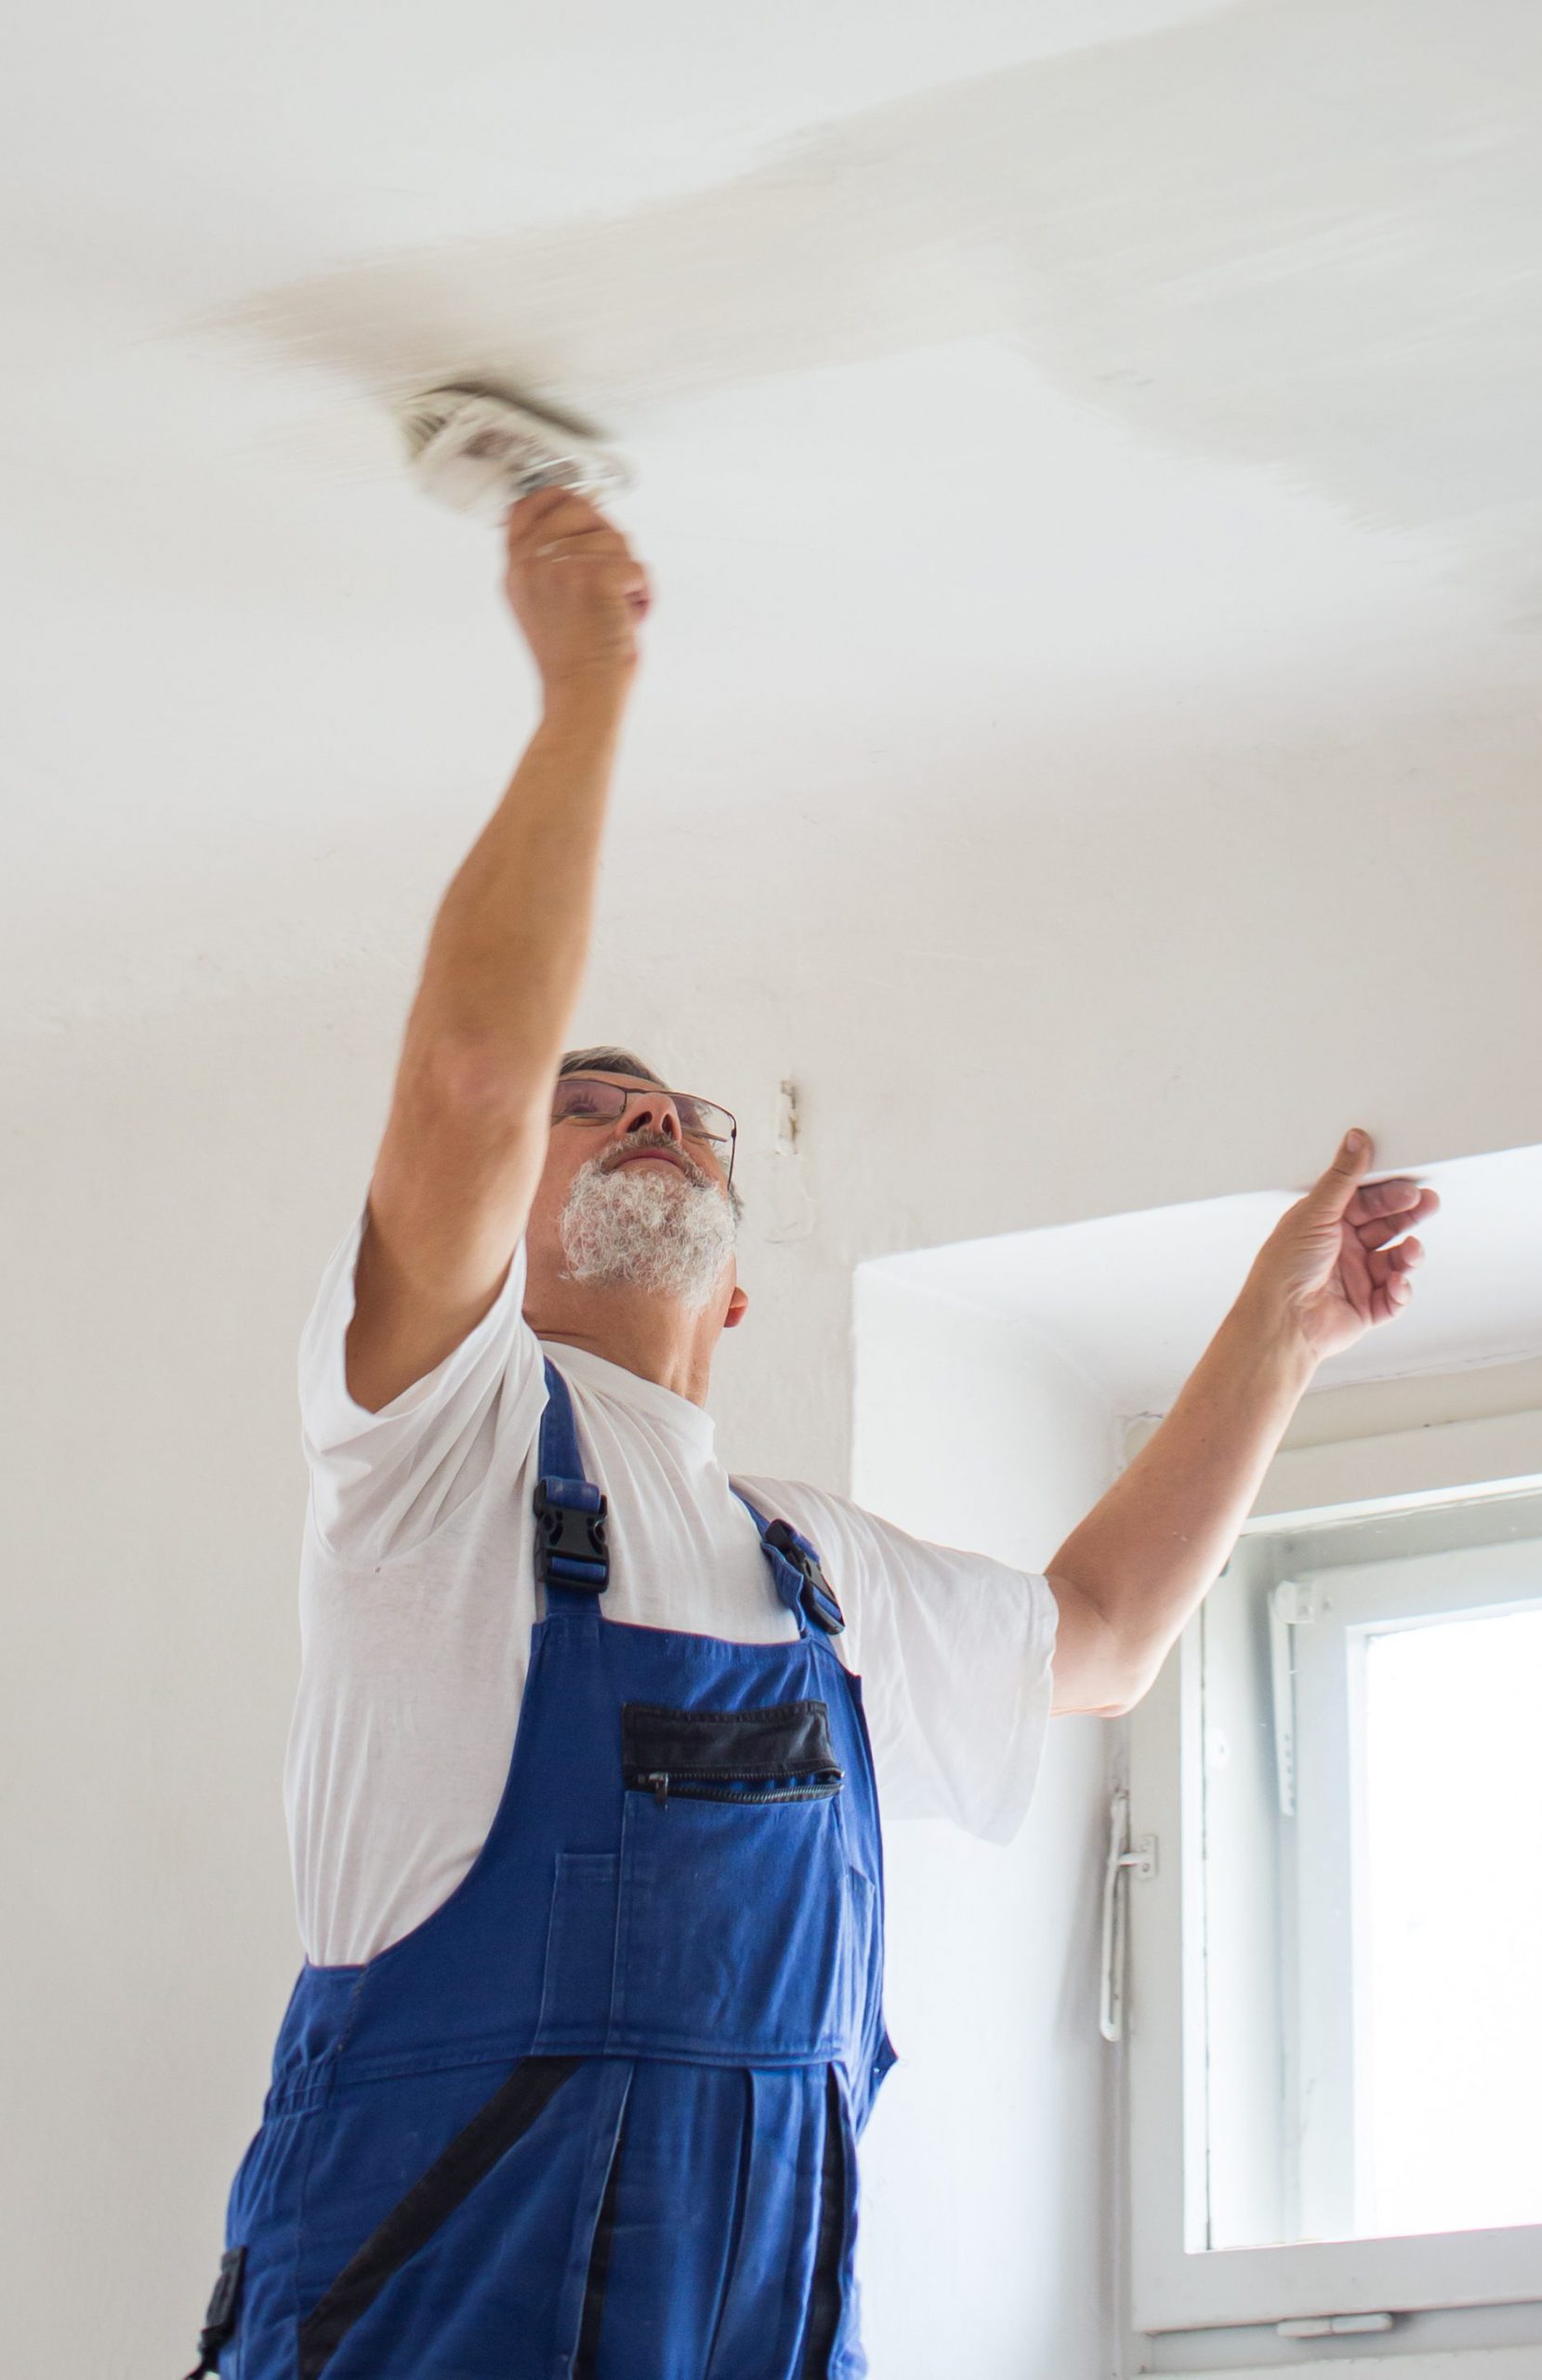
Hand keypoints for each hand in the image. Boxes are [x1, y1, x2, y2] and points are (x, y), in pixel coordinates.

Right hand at [503, 488, 651, 693]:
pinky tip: (629, 620)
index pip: (528, 506)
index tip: (584, 508)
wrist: (580, 698)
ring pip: (617, 540)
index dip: (560, 499)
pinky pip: (638, 568)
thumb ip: (551, 564)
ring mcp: (561, 566)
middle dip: (608, 540)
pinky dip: (644, 596)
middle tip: (615, 576)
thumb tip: (587, 519)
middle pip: (580, 510)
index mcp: (517, 571)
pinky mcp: (594, 577)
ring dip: (628, 576)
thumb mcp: (543, 605)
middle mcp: (532, 564)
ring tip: (617, 612)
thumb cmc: (572, 664)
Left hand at [1241, 1129, 1438, 1365]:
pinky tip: (1397, 1283)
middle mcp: (1341, 1249)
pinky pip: (1393, 1297)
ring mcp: (1355, 1279)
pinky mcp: (1365, 1308)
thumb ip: (1342, 1178)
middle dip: (1408, 1216)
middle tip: (1428, 1204)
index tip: (1411, 1186)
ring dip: (1408, 1254)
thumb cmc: (1284, 1269)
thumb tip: (1355, 1140)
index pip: (1365, 1202)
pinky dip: (1400, 1291)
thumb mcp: (1314, 1213)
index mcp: (1325, 1224)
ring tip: (1411, 1251)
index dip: (1389, 1194)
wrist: (1282, 1323)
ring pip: (1394, 1260)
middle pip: (1385, 1227)